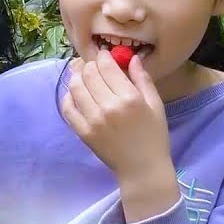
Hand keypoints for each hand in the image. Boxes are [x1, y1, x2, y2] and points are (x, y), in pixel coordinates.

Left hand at [60, 52, 174, 192]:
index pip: (107, 67)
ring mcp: (93, 120)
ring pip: (75, 87)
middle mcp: (109, 107)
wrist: (142, 168)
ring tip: (83, 76)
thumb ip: (143, 79)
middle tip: (92, 65)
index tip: (103, 55)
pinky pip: (67, 108)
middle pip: (89, 74)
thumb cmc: (153, 136)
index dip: (103, 57)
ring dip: (77, 77)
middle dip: (89, 65)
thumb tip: (132, 57)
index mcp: (130, 98)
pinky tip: (75, 95)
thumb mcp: (156, 105)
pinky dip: (68, 97)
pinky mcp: (82, 132)